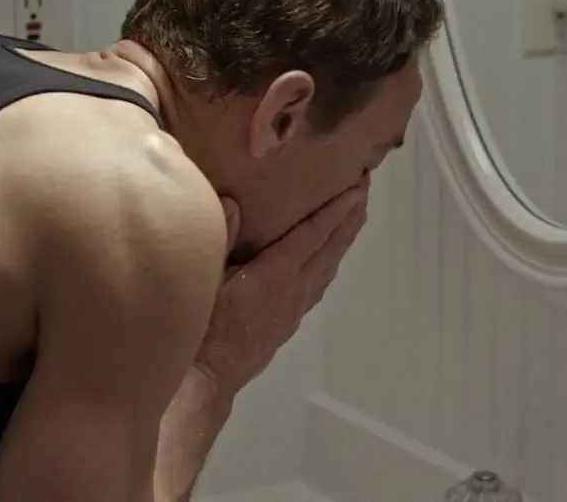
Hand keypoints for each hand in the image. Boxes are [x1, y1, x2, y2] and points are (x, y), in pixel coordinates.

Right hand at [193, 181, 369, 395]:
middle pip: (329, 249)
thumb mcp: (204, 279)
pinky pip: (317, 286)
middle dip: (348, 219)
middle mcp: (293, 289)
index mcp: (276, 274)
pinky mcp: (286, 324)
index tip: (356, 188)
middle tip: (365, 191)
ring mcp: (293, 309)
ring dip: (342, 242)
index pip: (313, 234)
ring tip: (354, 221)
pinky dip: (328, 266)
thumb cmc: (202, 327)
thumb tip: (235, 202)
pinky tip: (327, 266)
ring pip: (327, 268)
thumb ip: (221, 239)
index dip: (336, 210)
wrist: (207, 378)